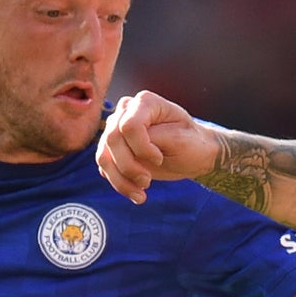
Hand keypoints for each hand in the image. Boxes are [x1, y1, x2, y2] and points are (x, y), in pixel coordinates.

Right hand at [96, 90, 220, 202]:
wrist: (192, 155)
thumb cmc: (191, 143)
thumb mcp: (180, 140)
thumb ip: (154, 139)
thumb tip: (130, 147)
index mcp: (145, 102)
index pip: (129, 126)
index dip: (141, 148)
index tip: (158, 159)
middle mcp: (126, 111)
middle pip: (112, 140)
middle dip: (129, 167)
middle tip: (148, 181)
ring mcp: (116, 129)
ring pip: (103, 157)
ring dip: (121, 180)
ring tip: (141, 194)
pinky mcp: (111, 149)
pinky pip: (105, 167)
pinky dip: (119, 184)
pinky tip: (136, 193)